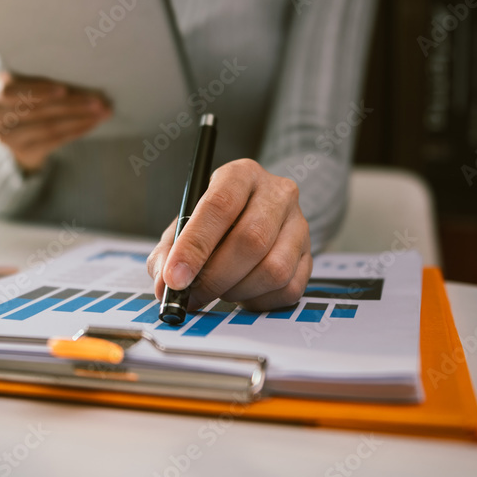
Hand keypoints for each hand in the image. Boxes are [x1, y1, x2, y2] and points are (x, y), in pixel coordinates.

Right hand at [0, 72, 111, 172]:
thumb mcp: (24, 80)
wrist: (16, 128)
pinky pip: (54, 141)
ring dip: (79, 119)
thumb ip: (40, 76)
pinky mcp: (23, 152)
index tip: (64, 89)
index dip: (38, 91)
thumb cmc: (25, 92)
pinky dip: (76, 131)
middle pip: (35, 110)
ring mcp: (6, 138)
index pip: (11, 92)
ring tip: (102, 112)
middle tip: (98, 101)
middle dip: (70, 104)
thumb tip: (80, 70)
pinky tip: (92, 123)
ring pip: (48, 127)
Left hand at [147, 159, 311, 310]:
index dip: (195, 246)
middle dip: (214, 277)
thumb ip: (168, 252)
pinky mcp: (310, 255)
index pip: (219, 206)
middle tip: (192, 295)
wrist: (253, 218)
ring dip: (237, 291)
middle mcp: (277, 193)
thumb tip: (165, 285)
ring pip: (272, 269)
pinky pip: (287, 289)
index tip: (175, 277)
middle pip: (250, 240)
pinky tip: (242, 291)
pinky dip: (258, 301)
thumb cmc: (213, 223)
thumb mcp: (184, 225)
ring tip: (219, 288)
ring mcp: (299, 224)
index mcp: (240, 175)